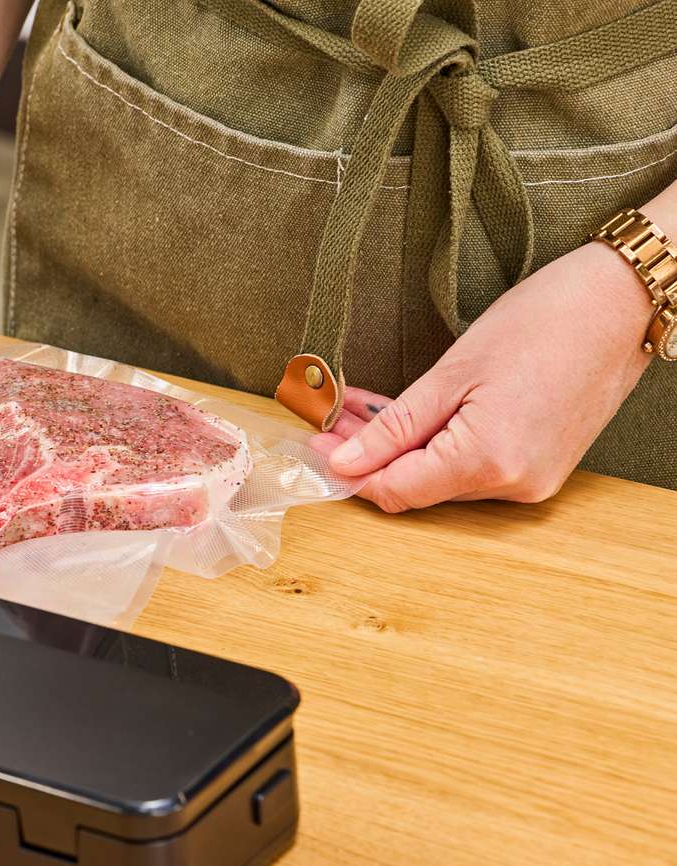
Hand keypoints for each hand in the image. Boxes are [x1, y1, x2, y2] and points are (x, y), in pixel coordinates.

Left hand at [315, 239, 654, 511]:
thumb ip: (395, 427)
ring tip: (362, 411)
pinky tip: (411, 417)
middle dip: (369, 455)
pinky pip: (473, 465)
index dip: (349, 471)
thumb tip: (346, 463)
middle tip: (331, 420)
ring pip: (443, 476)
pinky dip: (438, 444)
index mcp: (487, 462)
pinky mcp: (542, 466)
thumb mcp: (452, 373)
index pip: (396, 491)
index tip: (316, 443)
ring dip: (401, 448)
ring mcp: (532, 480)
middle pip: (418, 486)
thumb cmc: (542, 322)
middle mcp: (514, 485)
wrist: (620, 304)